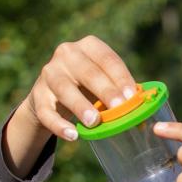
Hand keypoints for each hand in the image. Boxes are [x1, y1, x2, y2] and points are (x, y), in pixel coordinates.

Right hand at [20, 35, 136, 141]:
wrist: (52, 95)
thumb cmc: (88, 86)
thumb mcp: (104, 82)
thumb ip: (121, 93)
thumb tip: (144, 113)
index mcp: (89, 46)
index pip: (108, 59)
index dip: (121, 78)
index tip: (132, 96)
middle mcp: (67, 54)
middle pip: (88, 72)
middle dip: (105, 90)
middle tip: (119, 107)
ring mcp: (49, 73)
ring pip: (64, 89)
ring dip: (81, 106)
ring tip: (94, 122)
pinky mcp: (37, 95)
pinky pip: (47, 112)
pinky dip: (59, 125)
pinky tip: (73, 135)